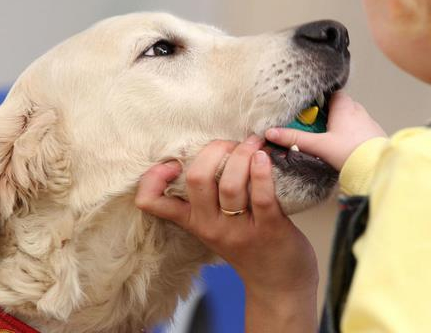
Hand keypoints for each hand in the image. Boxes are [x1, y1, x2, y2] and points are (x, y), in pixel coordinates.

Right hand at [134, 136, 317, 330]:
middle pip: (197, 179)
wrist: (278, 286)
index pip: (153, 202)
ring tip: (253, 144)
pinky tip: (264, 158)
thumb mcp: (215, 227)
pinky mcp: (269, 229)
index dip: (152, 178)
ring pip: (230, 184)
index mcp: (194, 222)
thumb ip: (206, 199)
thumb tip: (206, 152)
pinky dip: (261, 171)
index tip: (171, 163)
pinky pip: (261, 195)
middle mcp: (210, 226)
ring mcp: (238, 229)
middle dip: (214, 150)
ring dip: (242, 155)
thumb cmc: (249, 247)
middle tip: (231, 144)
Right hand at [265, 90, 385, 170]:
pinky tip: (344, 148)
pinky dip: (350, 135)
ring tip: (328, 140)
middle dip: (326, 115)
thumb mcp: (319, 145)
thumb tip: (272, 133)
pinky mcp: (374, 135)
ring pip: (349, 118)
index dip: (318, 100)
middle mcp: (358, 110)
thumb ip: (295, 138)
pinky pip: (359, 130)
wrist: (377, 168)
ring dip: (339, 126)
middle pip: (338, 106)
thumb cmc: (351, 153)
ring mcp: (368, 122)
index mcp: (344, 106)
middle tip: (314, 128)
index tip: (308, 110)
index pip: (330, 93)